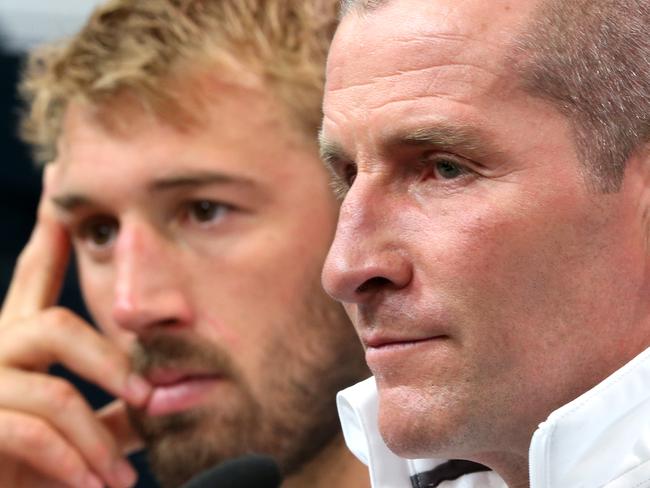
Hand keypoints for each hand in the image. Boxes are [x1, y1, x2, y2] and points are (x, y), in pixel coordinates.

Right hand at [0, 165, 150, 487]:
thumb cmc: (40, 463)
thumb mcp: (85, 423)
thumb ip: (117, 400)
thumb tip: (170, 387)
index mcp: (20, 335)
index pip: (37, 268)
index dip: (50, 226)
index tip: (59, 177)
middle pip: (57, 324)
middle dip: (111, 363)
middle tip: (149, 398)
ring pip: (56, 391)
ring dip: (97, 439)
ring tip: (121, 477)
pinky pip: (34, 433)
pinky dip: (74, 464)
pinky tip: (97, 486)